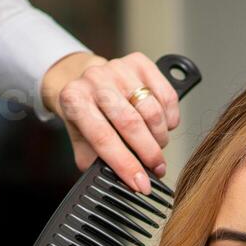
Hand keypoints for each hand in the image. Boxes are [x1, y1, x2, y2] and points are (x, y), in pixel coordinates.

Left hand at [40, 50, 180, 193]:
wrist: (85, 83)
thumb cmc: (85, 116)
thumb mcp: (81, 141)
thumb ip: (96, 162)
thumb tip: (121, 181)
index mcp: (75, 100)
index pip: (103, 138)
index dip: (125, 164)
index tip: (141, 184)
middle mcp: (95, 79)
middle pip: (130, 122)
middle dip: (149, 153)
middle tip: (157, 170)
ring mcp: (118, 67)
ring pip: (151, 109)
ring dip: (160, 136)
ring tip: (157, 147)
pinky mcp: (139, 62)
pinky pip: (166, 94)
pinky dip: (170, 116)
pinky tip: (164, 126)